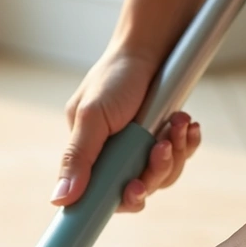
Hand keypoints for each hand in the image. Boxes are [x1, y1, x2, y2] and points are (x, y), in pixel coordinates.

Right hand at [56, 49, 201, 212]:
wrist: (150, 47)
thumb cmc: (115, 77)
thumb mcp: (91, 117)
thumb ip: (77, 158)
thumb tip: (58, 199)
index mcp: (90, 155)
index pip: (101, 195)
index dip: (121, 198)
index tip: (135, 189)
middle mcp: (115, 156)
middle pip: (139, 189)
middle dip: (155, 170)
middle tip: (162, 146)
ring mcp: (141, 149)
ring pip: (164, 175)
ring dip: (176, 152)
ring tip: (176, 123)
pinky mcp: (165, 138)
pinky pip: (181, 156)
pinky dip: (188, 143)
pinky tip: (187, 124)